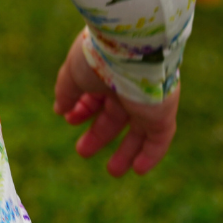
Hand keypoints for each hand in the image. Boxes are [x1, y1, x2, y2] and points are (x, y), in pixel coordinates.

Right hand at [54, 32, 179, 176]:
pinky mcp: (162, 114)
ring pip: (139, 132)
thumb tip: (60, 109)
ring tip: (113, 172)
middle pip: (115, 117)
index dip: (82, 110)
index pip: (96, 97)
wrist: (130, 50)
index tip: (68, 119)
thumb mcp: (73, 74)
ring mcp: (147, 102)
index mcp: (108, 74)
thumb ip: (66, 92)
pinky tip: (138, 170)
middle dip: (98, 134)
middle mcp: (129, 88)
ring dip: (126, 152)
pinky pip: (159, 139)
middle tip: (82, 151)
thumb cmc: (97, 57)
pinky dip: (150, 155)